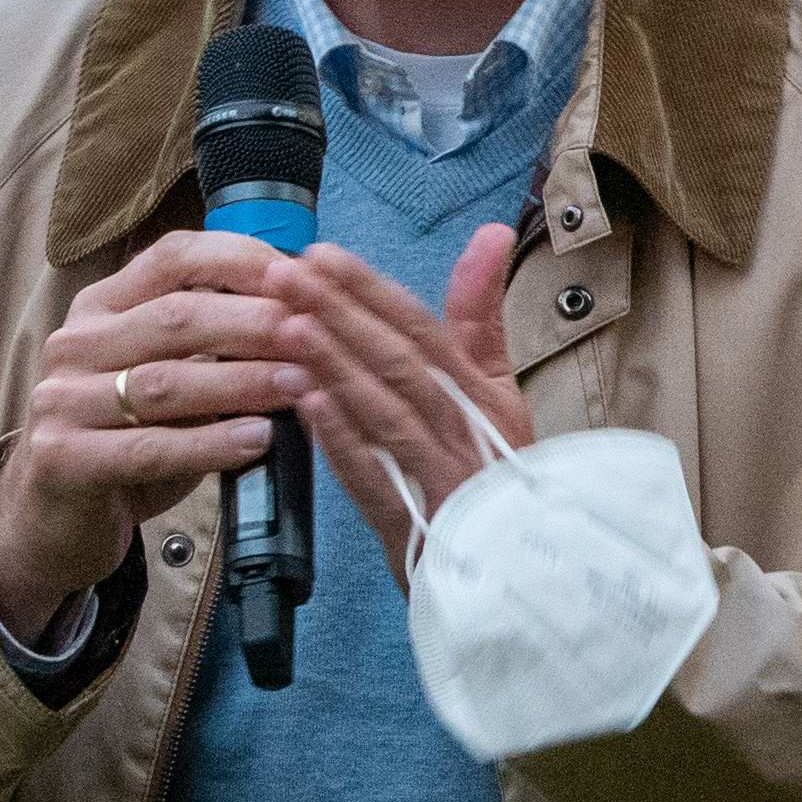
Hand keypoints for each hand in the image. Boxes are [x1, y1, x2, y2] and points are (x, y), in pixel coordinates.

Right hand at [0, 230, 292, 621]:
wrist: (58, 519)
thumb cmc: (130, 438)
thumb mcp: (169, 378)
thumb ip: (213, 346)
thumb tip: (303, 319)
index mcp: (102, 307)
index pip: (173, 259)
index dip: (240, 261)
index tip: (300, 278)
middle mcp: (75, 343)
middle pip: (174, 316)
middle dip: (253, 323)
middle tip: (313, 336)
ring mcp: (61, 400)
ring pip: (164, 381)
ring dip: (242, 382)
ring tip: (300, 386)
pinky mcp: (62, 458)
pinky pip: (148, 447)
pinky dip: (210, 443)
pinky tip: (258, 440)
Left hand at [258, 225, 531, 578]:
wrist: (517, 570)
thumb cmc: (497, 473)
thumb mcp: (498, 389)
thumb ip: (482, 314)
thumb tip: (490, 231)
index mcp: (480, 393)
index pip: (423, 329)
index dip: (371, 290)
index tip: (322, 254)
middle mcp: (464, 429)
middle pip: (399, 360)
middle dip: (340, 313)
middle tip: (284, 274)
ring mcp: (442, 477)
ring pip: (387, 410)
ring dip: (335, 365)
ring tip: (287, 325)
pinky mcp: (417, 524)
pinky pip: (378, 476)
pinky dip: (342, 437)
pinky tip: (306, 402)